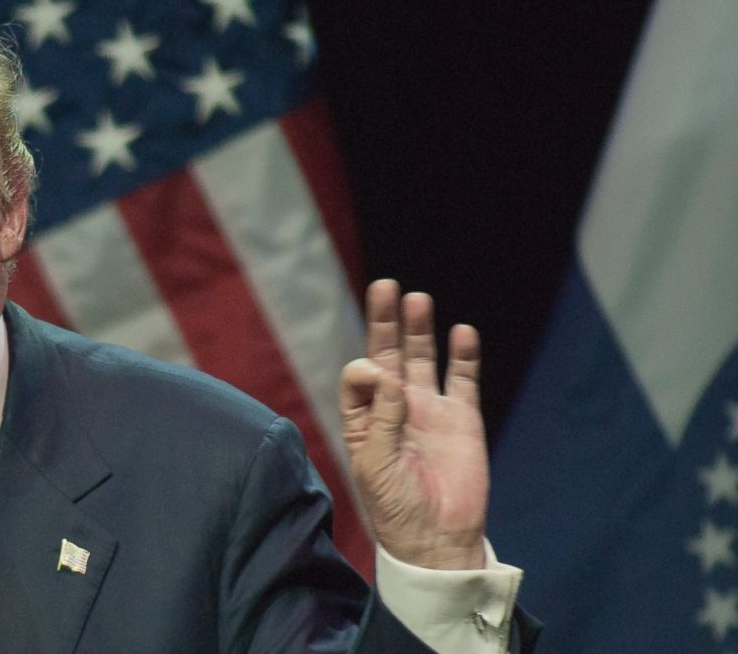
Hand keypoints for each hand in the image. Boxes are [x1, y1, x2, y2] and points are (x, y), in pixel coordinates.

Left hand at [341, 279, 487, 569]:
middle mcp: (395, 407)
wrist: (436, 537)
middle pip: (389, 353)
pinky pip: (463, 379)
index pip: (360, 376)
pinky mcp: (463, 418)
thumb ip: (378, 417)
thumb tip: (385, 372)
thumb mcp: (374, 463)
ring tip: (416, 299)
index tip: (378, 374)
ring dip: (420, 329)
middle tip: (385, 286)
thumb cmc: (394, 506)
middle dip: (385, 321)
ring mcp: (430, 409)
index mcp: (364, 418)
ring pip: (424, 358)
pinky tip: (462, 332)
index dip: (366, 368)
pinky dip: (464, 355)